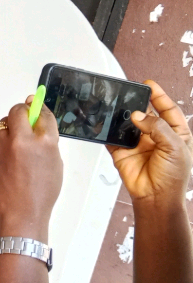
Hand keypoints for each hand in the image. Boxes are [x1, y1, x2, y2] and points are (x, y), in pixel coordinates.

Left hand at [0, 97, 62, 241]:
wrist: (22, 210)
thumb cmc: (42, 191)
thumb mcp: (55, 162)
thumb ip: (47, 141)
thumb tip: (39, 126)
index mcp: (45, 142)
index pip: (42, 114)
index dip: (40, 108)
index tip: (37, 103)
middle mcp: (23, 140)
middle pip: (18, 111)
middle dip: (22, 111)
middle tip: (26, 116)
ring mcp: (5, 147)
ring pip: (4, 124)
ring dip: (11, 126)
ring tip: (19, 139)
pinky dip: (5, 141)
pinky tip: (12, 154)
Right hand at [109, 80, 192, 206]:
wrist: (156, 197)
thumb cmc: (173, 176)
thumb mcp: (175, 146)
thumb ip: (158, 128)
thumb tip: (139, 116)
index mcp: (176, 133)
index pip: (168, 109)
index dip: (159, 96)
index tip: (149, 85)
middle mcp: (157, 136)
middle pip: (146, 114)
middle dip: (139, 105)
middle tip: (130, 95)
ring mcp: (139, 144)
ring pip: (129, 124)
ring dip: (124, 116)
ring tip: (119, 108)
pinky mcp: (122, 152)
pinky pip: (113, 138)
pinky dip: (108, 131)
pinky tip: (106, 124)